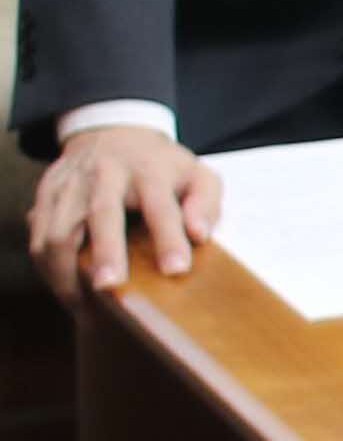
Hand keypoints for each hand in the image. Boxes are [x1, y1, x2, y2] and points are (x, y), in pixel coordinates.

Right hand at [26, 127, 223, 303]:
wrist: (114, 134)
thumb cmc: (161, 167)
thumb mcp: (196, 173)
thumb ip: (205, 202)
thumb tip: (200, 234)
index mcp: (149, 169)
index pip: (160, 205)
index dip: (169, 237)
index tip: (177, 270)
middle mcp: (106, 174)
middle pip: (102, 213)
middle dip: (105, 252)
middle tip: (110, 287)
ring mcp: (72, 184)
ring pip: (58, 230)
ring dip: (67, 272)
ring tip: (83, 307)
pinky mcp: (46, 194)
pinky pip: (38, 237)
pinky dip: (48, 269)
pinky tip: (66, 291)